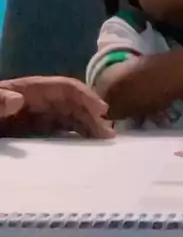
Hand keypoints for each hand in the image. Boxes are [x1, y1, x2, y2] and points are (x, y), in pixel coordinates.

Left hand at [0, 76, 114, 138]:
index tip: (102, 112)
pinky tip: (84, 148)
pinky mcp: (29, 132)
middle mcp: (35, 102)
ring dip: (86, 127)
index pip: (63, 88)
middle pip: (71, 104)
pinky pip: (57, 131)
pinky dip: (73, 137)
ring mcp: (33, 117)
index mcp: (26, 91)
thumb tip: (19, 99)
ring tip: (104, 143)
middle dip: (91, 116)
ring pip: (68, 118)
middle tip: (109, 137)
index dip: (85, 96)